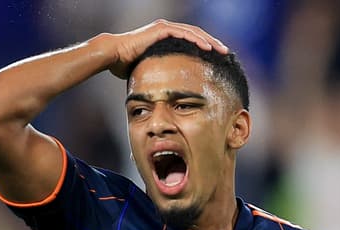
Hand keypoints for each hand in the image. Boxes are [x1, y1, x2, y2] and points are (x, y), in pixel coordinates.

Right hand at [105, 19, 228, 78]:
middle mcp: (167, 29)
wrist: (113, 57)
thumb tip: (171, 91)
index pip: (192, 40)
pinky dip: (197, 40)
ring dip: (209, 41)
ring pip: (194, 32)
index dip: (205, 48)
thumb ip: (163, 74)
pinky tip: (208, 48)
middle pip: (197, 35)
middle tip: (226, 54)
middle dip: (213, 43)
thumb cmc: (127, 66)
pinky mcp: (162, 29)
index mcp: (166, 38)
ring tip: (221, 51)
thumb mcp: (152, 71)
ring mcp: (165, 27)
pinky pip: (184, 33)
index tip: (217, 59)